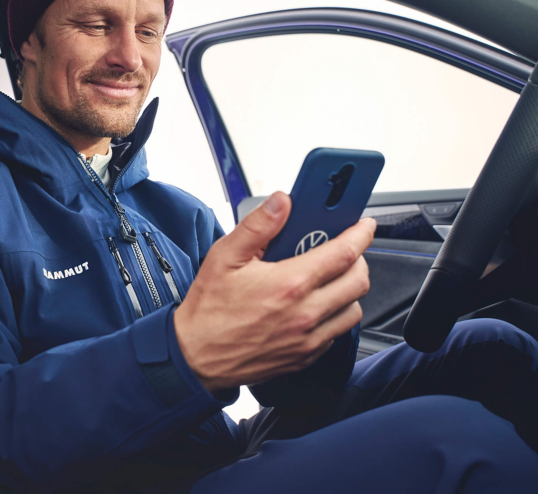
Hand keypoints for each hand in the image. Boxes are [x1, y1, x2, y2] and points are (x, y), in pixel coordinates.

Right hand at [174, 192, 375, 391]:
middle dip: (359, 259)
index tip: (364, 224)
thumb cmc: (208, 308)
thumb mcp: (224, 256)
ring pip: (354, 309)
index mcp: (289, 283)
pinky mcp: (305, 357)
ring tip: (328, 278)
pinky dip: (335, 315)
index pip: (344, 253)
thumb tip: (282, 202)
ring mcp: (308, 339)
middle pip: (359, 281)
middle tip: (344, 250)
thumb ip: (258, 225)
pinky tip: (314, 304)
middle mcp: (305, 313)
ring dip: (348, 289)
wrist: (195, 357)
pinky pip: (337, 333)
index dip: (361, 234)